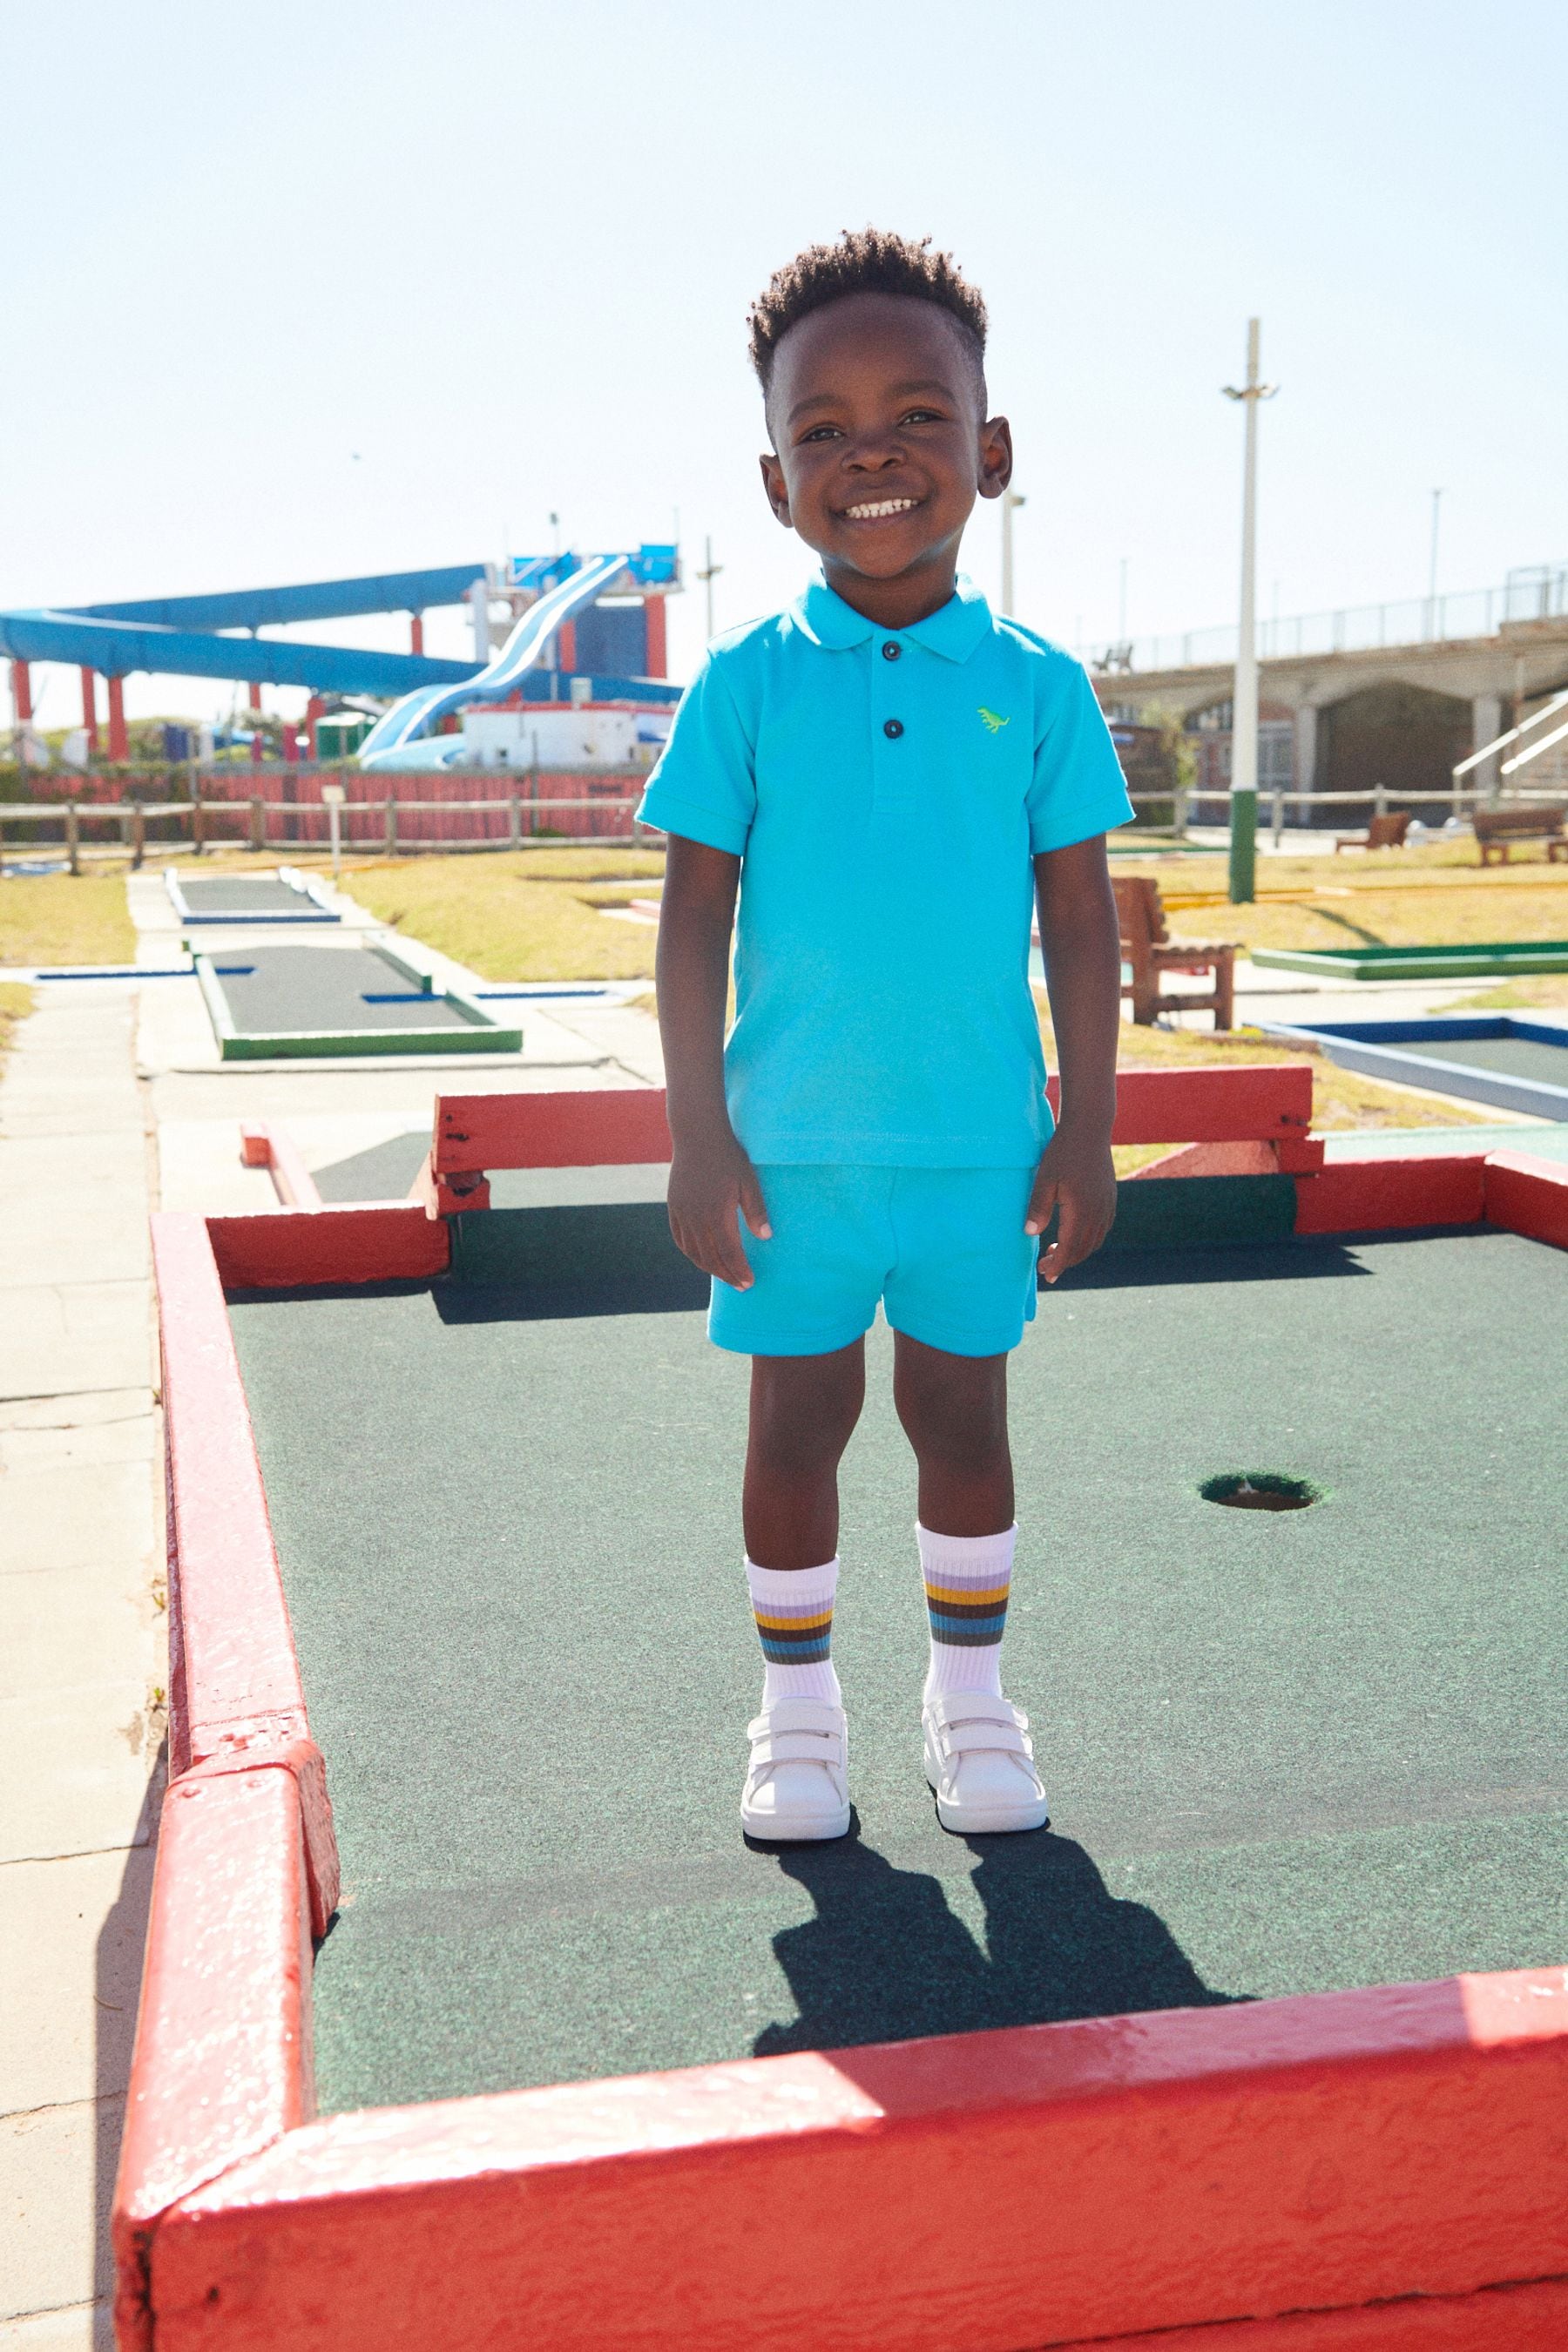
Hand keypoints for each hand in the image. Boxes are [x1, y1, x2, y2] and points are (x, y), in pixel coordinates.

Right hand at [667, 1127, 771, 1288]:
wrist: (697, 1135)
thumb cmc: (727, 1156)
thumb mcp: (748, 1182)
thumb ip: (756, 1211)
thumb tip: (766, 1237)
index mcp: (716, 1214)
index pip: (729, 1253)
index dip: (739, 1270)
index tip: (749, 1282)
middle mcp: (696, 1219)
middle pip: (710, 1258)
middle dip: (726, 1274)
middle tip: (740, 1285)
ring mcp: (681, 1214)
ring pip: (693, 1252)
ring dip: (708, 1267)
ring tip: (723, 1274)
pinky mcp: (673, 1207)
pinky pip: (680, 1239)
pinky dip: (690, 1253)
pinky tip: (700, 1257)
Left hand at [1025, 1126, 1115, 1284]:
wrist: (1089, 1130)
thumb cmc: (1062, 1152)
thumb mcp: (1044, 1179)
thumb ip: (1038, 1208)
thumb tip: (1030, 1234)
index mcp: (1081, 1211)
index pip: (1069, 1249)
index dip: (1057, 1265)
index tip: (1046, 1275)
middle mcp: (1099, 1213)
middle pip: (1083, 1249)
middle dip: (1065, 1262)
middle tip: (1045, 1267)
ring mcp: (1107, 1206)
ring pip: (1094, 1241)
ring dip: (1077, 1252)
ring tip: (1056, 1253)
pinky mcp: (1110, 1199)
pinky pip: (1102, 1229)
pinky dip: (1089, 1240)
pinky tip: (1075, 1235)